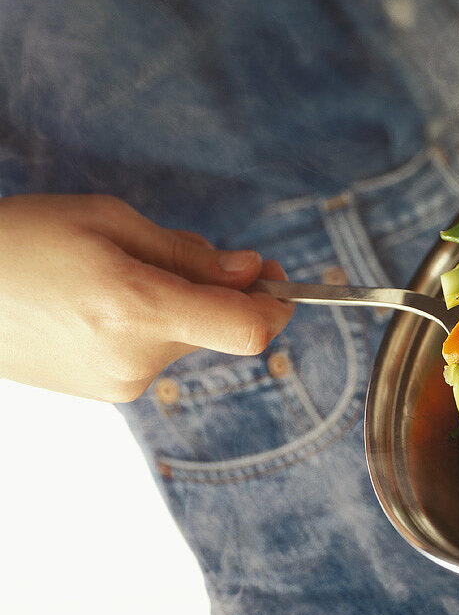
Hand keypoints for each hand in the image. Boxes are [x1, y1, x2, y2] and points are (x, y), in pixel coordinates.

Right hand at [0, 194, 293, 401]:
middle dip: (217, 290)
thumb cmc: (23, 241)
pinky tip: (104, 301)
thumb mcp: (108, 221)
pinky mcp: (106, 394)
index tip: (277, 275)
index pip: (247, 328)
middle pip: (219, 329)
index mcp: (137, 309)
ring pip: (186, 339)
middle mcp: (135, 359)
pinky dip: (152, 325)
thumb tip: (250, 272)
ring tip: (118, 273)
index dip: (277, 301)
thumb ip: (188, 253)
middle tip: (174, 251)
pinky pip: (156, 353)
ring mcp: (119, 384)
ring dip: (180, 306)